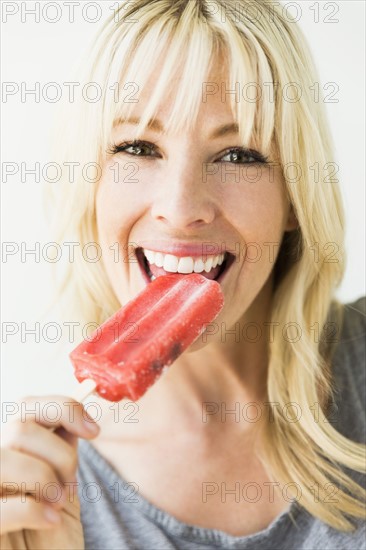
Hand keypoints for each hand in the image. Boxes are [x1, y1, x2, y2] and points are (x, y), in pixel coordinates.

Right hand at [1, 394, 99, 534]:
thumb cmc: (48, 535)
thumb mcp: (61, 487)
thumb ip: (60, 450)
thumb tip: (70, 418)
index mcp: (8, 449)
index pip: (25, 405)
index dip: (63, 409)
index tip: (94, 431)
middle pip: (18, 427)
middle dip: (59, 454)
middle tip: (71, 485)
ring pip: (4, 457)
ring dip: (44, 478)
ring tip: (59, 503)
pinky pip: (1, 506)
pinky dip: (34, 509)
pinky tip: (50, 520)